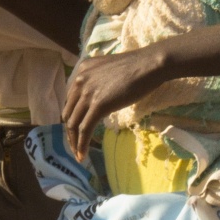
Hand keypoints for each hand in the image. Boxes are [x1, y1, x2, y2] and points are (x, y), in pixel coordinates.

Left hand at [62, 45, 173, 160]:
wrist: (150, 65)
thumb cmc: (139, 67)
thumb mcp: (111, 71)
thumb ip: (100, 82)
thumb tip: (101, 98)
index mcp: (82, 70)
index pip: (71, 99)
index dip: (72, 117)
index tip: (77, 130)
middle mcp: (80, 80)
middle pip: (69, 112)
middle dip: (70, 132)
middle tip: (75, 146)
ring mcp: (87, 92)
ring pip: (73, 123)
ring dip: (74, 142)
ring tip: (78, 154)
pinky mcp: (98, 105)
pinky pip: (84, 129)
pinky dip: (82, 144)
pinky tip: (83, 155)